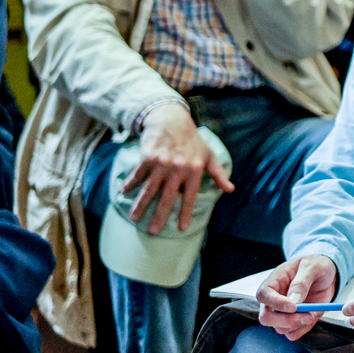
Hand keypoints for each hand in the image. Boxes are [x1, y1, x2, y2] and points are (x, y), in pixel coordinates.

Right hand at [128, 103, 233, 235]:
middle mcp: (178, 169)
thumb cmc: (193, 141)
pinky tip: (124, 193)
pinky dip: (130, 184)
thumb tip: (230, 190)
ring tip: (134, 218)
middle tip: (153, 231)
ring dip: (140, 205)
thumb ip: (218, 174)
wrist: (172, 121)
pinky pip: (137, 175)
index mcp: (194, 170)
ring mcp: (161, 164)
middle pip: (167, 197)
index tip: (182, 228)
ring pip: (149, 189)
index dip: (185, 212)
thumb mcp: (209, 155)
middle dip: (159, 216)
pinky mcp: (148, 158)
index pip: (190, 196)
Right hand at [255, 255, 337, 339]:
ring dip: (298, 325)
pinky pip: (292, 334)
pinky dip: (303, 330)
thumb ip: (301, 282)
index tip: (294, 307)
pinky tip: (313, 318)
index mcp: (274, 282)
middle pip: (266, 317)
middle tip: (308, 316)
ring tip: (314, 313)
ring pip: (280, 328)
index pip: (263, 295)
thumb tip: (293, 302)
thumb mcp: (312, 266)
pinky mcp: (293, 322)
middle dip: (286, 320)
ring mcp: (282, 313)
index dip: (275, 303)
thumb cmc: (317, 265)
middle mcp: (274, 299)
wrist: (327, 274)